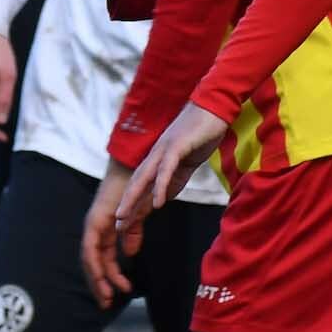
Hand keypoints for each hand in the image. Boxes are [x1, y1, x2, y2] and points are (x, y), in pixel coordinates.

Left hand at [80, 161, 141, 308]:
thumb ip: (132, 233)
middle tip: (105, 303)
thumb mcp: (137, 218)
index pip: (101, 259)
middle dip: (98, 284)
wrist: (134, 168)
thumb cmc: (137, 189)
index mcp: (104, 230)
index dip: (107, 277)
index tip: (115, 294)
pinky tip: (105, 277)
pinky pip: (91, 248)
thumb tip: (129, 253)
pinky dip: (95, 264)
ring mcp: (92, 226)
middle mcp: (95, 229)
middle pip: (91, 263)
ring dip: (97, 279)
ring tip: (107, 296)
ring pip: (89, 259)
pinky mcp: (94, 222)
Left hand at [115, 102, 227, 231]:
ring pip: (144, 177)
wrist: (215, 107)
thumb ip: (174, 179)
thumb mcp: (186, 163)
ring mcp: (165, 149)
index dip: (131, 203)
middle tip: (116, 225)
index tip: (123, 223)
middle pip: (136, 182)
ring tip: (124, 217)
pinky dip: (160, 186)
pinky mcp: (177, 146)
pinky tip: (158, 203)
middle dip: (125, 204)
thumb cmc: (202, 133)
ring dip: (133, 198)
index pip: (140, 184)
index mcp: (157, 158)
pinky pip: (166, 170)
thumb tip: (162, 198)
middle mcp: (156, 154)